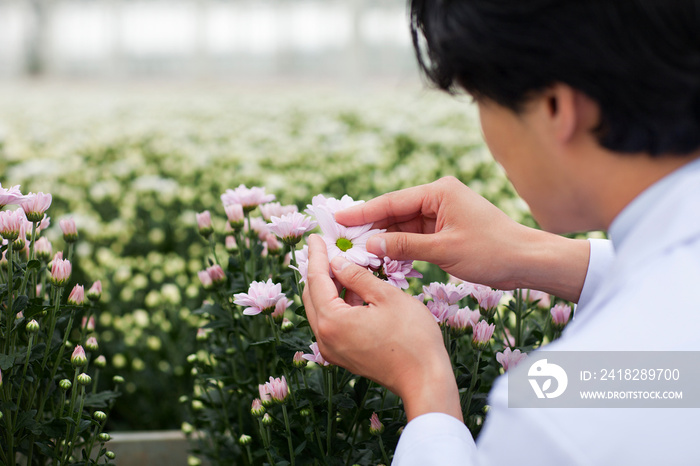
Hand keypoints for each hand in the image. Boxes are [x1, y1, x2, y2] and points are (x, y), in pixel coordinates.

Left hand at [303, 234, 462, 421]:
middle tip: (325, 248)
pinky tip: (354, 290)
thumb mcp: (387, 296)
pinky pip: (332, 324)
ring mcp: (333, 350)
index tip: (315, 236)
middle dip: (318, 270)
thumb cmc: (412, 338)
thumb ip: (358, 277)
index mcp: (332, 321)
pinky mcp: (344, 356)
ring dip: (330, 287)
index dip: (316, 255)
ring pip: (321, 310)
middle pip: (312, 296)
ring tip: (343, 265)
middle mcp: (325, 338)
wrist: (425, 380)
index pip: (316, 279)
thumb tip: (338, 263)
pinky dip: (338, 304)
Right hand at [335, 176, 589, 301]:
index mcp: (439, 192)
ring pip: (403, 225)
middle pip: (395, 212)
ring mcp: (442, 214)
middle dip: (369, 225)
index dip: (363, 211)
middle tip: (340, 236)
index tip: (337, 218)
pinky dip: (400, 246)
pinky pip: (415, 236)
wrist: (526, 261)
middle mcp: (438, 198)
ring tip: (355, 248)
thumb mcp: (444, 250)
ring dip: (383, 237)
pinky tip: (381, 254)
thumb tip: (370, 243)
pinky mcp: (445, 230)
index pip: (392, 201)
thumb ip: (405, 246)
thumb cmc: (491, 251)